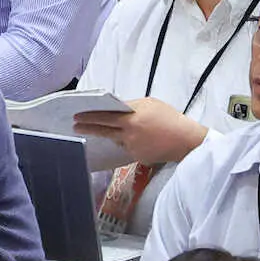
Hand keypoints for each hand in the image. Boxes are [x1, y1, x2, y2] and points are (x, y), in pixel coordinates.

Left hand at [73, 97, 208, 164]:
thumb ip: (132, 106)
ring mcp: (131, 146)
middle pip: (103, 129)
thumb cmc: (170, 117)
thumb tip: (118, 108)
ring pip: (117, 139)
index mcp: (132, 118)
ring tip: (132, 128)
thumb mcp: (150, 104)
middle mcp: (128, 133)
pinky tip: (144, 138)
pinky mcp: (136, 156)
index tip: (77, 116)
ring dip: (116, 134)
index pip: (105, 116)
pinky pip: (128, 146)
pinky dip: (131, 141)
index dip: (89, 116)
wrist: (184, 139)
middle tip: (75, 125)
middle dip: (88, 127)